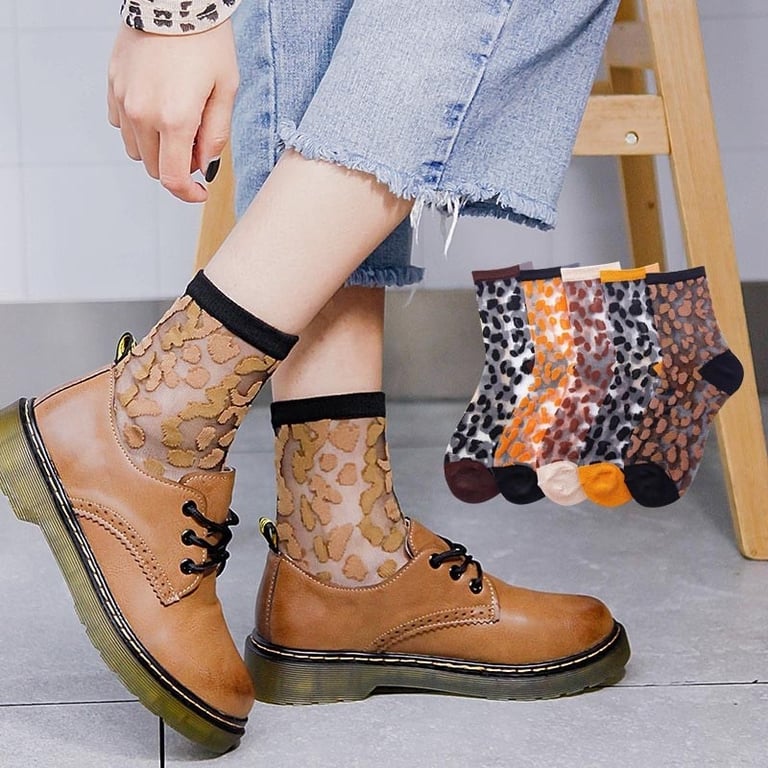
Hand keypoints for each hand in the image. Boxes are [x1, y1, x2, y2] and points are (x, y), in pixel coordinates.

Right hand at [107, 21, 238, 202]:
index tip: (199, 192)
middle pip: (155, 167)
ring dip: (156, 149)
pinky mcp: (113, 85)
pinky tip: (156, 110)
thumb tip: (204, 167)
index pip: (173, 178)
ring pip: (136, 149)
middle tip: (196, 146)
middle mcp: (143, 114)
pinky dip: (138, 128)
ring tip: (176, 125)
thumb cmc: (206, 41)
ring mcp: (123, 100)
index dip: (188, 194)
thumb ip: (216, 136)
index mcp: (175, 120)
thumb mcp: (226, 91)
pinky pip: (121, 124)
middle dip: (177, 167)